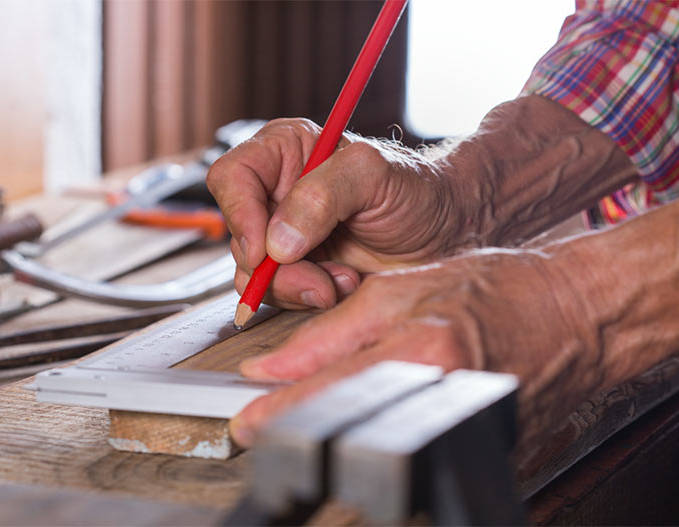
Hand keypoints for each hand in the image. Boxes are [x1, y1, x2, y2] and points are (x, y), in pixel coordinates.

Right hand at [206, 118, 472, 310]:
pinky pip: (278, 296)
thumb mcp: (374, 176)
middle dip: (277, 267)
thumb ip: (323, 195)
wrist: (446, 235)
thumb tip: (276, 240)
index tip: (265, 250)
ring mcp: (285, 236)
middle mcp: (277, 193)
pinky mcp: (298, 271)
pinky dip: (309, 298)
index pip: (232, 178)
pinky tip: (344, 285)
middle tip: (320, 278)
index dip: (240, 216)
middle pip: (238, 235)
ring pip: (253, 274)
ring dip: (297, 286)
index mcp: (286, 153)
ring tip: (344, 279)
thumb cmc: (417, 192)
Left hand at [229, 245, 605, 451]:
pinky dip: (389, 441)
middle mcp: (443, 397)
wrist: (577, 313)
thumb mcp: (403, 289)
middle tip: (271, 429)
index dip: (280, 411)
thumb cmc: (502, 291)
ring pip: (382, 447)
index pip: (328, 391)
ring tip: (314, 424)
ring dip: (342, 438)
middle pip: (350, 429)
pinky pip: (422, 451)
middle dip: (302, 432)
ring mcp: (467, 428)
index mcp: (422, 351)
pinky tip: (374, 426)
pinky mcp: (486, 447)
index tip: (249, 422)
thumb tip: (274, 366)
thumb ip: (332, 331)